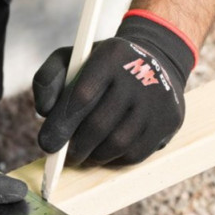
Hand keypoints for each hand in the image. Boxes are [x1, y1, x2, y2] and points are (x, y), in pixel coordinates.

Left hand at [33, 10, 196, 165]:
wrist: (157, 59)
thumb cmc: (103, 66)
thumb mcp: (72, 58)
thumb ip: (48, 79)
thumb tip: (44, 111)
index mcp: (112, 55)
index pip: (82, 96)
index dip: (60, 125)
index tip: (46, 144)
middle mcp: (139, 74)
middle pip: (99, 125)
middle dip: (75, 147)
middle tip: (64, 156)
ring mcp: (158, 99)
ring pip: (118, 143)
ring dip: (95, 156)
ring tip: (84, 153)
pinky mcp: (170, 120)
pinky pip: (136, 153)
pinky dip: (115, 159)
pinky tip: (106, 151)